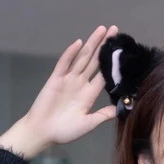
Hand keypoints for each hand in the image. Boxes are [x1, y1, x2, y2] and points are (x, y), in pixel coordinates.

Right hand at [0, 25, 119, 157]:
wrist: (42, 132)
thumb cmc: (64, 131)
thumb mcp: (87, 124)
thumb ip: (102, 115)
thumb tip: (121, 108)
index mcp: (89, 94)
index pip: (104, 75)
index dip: (112, 63)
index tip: (122, 50)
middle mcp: (80, 84)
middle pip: (95, 61)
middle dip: (104, 46)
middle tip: (115, 30)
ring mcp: (68, 80)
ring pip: (82, 58)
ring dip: (92, 44)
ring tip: (102, 30)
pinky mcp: (55, 79)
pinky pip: (64, 64)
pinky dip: (71, 53)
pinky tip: (79, 43)